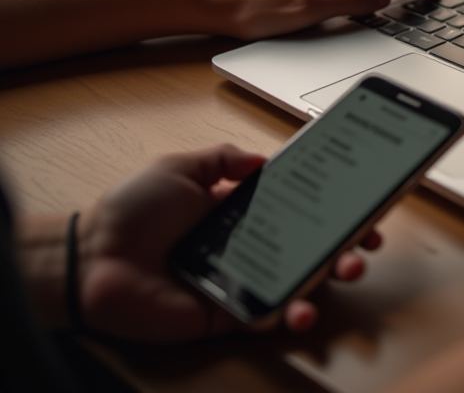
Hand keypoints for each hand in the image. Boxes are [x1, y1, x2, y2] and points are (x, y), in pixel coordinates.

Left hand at [76, 144, 380, 342]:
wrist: (90, 257)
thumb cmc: (130, 210)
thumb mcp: (179, 166)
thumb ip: (222, 158)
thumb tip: (262, 158)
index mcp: (237, 210)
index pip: (295, 206)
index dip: (329, 203)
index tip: (359, 198)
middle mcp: (246, 244)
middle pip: (307, 244)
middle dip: (344, 241)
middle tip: (365, 239)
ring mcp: (239, 279)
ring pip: (296, 281)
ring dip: (328, 277)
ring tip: (345, 269)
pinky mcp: (225, 313)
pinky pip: (266, 313)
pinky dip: (291, 312)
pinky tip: (304, 306)